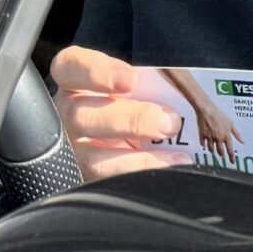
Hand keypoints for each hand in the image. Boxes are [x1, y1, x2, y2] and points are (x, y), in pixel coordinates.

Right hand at [50, 46, 183, 181]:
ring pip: (92, 158)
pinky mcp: (85, 178)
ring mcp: (72, 151)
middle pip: (82, 116)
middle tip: (169, 122)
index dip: (97, 73)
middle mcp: (67, 115)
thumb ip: (151, 82)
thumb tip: (185, 88)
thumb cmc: (134, 97)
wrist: (125, 132)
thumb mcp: (137, 83)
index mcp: (74, 80)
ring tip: (175, 157)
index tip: (131, 80)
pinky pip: (109, 184)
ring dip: (138, 159)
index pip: (71, 67)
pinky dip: (142, 177)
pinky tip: (169, 170)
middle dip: (130, 120)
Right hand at [190, 98, 239, 158]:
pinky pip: (203, 143)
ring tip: (214, 153)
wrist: (207, 110)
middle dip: (222, 155)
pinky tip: (205, 146)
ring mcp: (209, 138)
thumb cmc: (220, 115)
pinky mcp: (202, 135)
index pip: (230, 150)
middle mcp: (218, 139)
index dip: (232, 157)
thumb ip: (237, 134)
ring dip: (213, 151)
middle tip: (223, 157)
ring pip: (211, 149)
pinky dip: (204, 145)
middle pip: (220, 151)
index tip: (232, 162)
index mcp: (226, 136)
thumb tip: (243, 141)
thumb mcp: (231, 124)